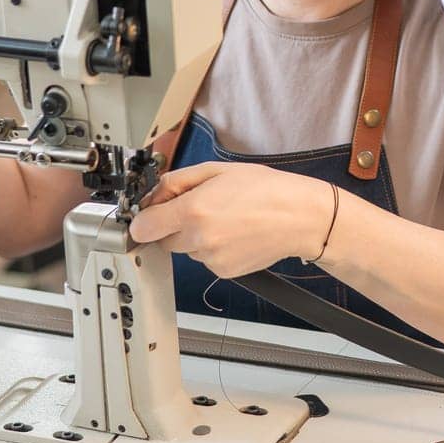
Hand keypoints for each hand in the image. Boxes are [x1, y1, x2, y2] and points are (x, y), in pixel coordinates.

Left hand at [129, 161, 335, 276]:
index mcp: (193, 210)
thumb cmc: (265, 189)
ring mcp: (211, 259)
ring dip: (195, 236)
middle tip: (199, 208)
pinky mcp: (223, 272)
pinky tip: (234, 233)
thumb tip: (152, 196)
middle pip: (163, 239)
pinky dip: (213, 248)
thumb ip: (177, 181)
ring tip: (225, 218)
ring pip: (186, 249)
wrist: (300, 218)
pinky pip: (205, 259)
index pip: (143, 226)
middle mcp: (199, 238)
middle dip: (173, 224)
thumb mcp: (217, 170)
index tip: (150, 214)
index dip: (143, 219)